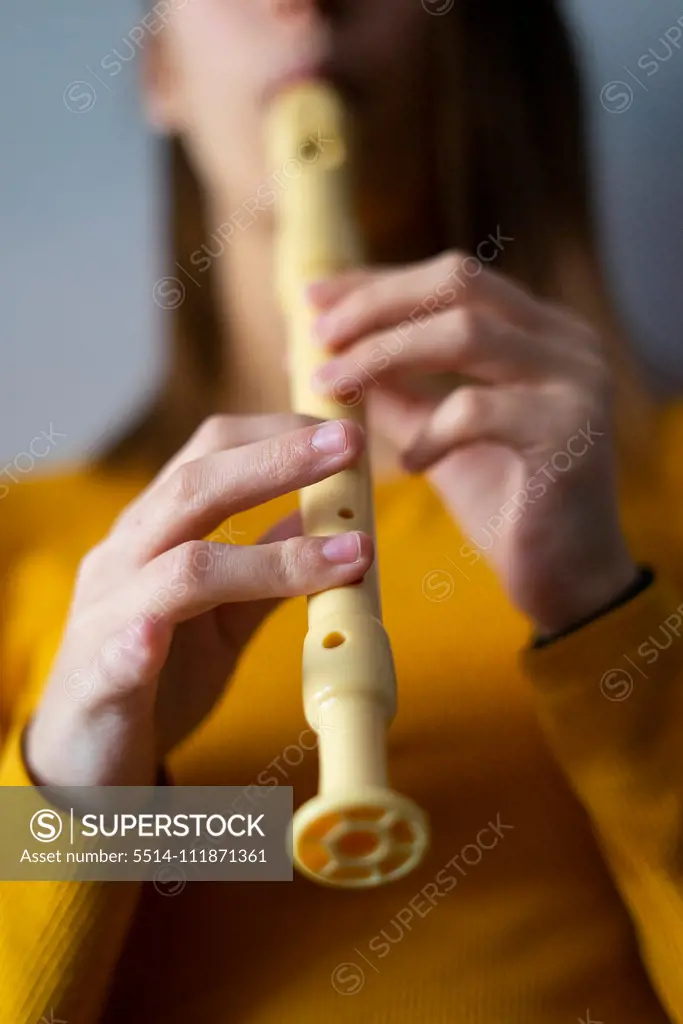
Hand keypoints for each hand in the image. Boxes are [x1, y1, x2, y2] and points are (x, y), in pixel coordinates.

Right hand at [26, 415, 371, 785]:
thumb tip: (325, 517)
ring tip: (347, 554)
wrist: (84, 753)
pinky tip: (158, 637)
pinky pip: (118, 655)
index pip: (208, 454)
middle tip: (349, 445)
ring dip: (267, 561)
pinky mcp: (97, 682)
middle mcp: (126, 558)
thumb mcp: (224, 613)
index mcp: (155, 532)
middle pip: (194, 489)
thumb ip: (268, 566)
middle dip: (277, 461)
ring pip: (179, 569)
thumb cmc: (160, 674)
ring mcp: (107, 616)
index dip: (276, 434)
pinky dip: (139, 643)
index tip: (343, 432)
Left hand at [307, 251, 637, 634]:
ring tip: (331, 387)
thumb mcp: (440, 433)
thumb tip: (329, 354)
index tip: (313, 296)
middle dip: (376, 303)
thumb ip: (399, 390)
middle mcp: (567, 343)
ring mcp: (575, 383)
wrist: (570, 581)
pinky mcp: (569, 435)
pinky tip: (407, 466)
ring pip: (466, 334)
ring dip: (384, 355)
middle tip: (316, 335)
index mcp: (540, 333)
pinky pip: (477, 411)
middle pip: (459, 283)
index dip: (378, 283)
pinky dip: (428, 432)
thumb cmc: (505, 506)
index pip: (452, 280)